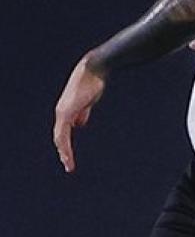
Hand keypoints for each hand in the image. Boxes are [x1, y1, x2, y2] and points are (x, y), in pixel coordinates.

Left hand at [53, 54, 106, 172]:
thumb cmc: (93, 82)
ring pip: (60, 137)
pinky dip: (65, 145)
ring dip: (64, 152)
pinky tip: (67, 153)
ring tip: (68, 164)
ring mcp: (63, 112)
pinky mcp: (67, 111)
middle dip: (64, 153)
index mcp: (66, 111)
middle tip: (69, 166)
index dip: (65, 145)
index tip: (69, 157)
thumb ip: (83, 113)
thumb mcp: (87, 101)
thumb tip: (80, 124)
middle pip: (59, 137)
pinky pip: (64, 132)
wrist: (94, 70)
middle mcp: (61, 113)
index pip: (62, 132)